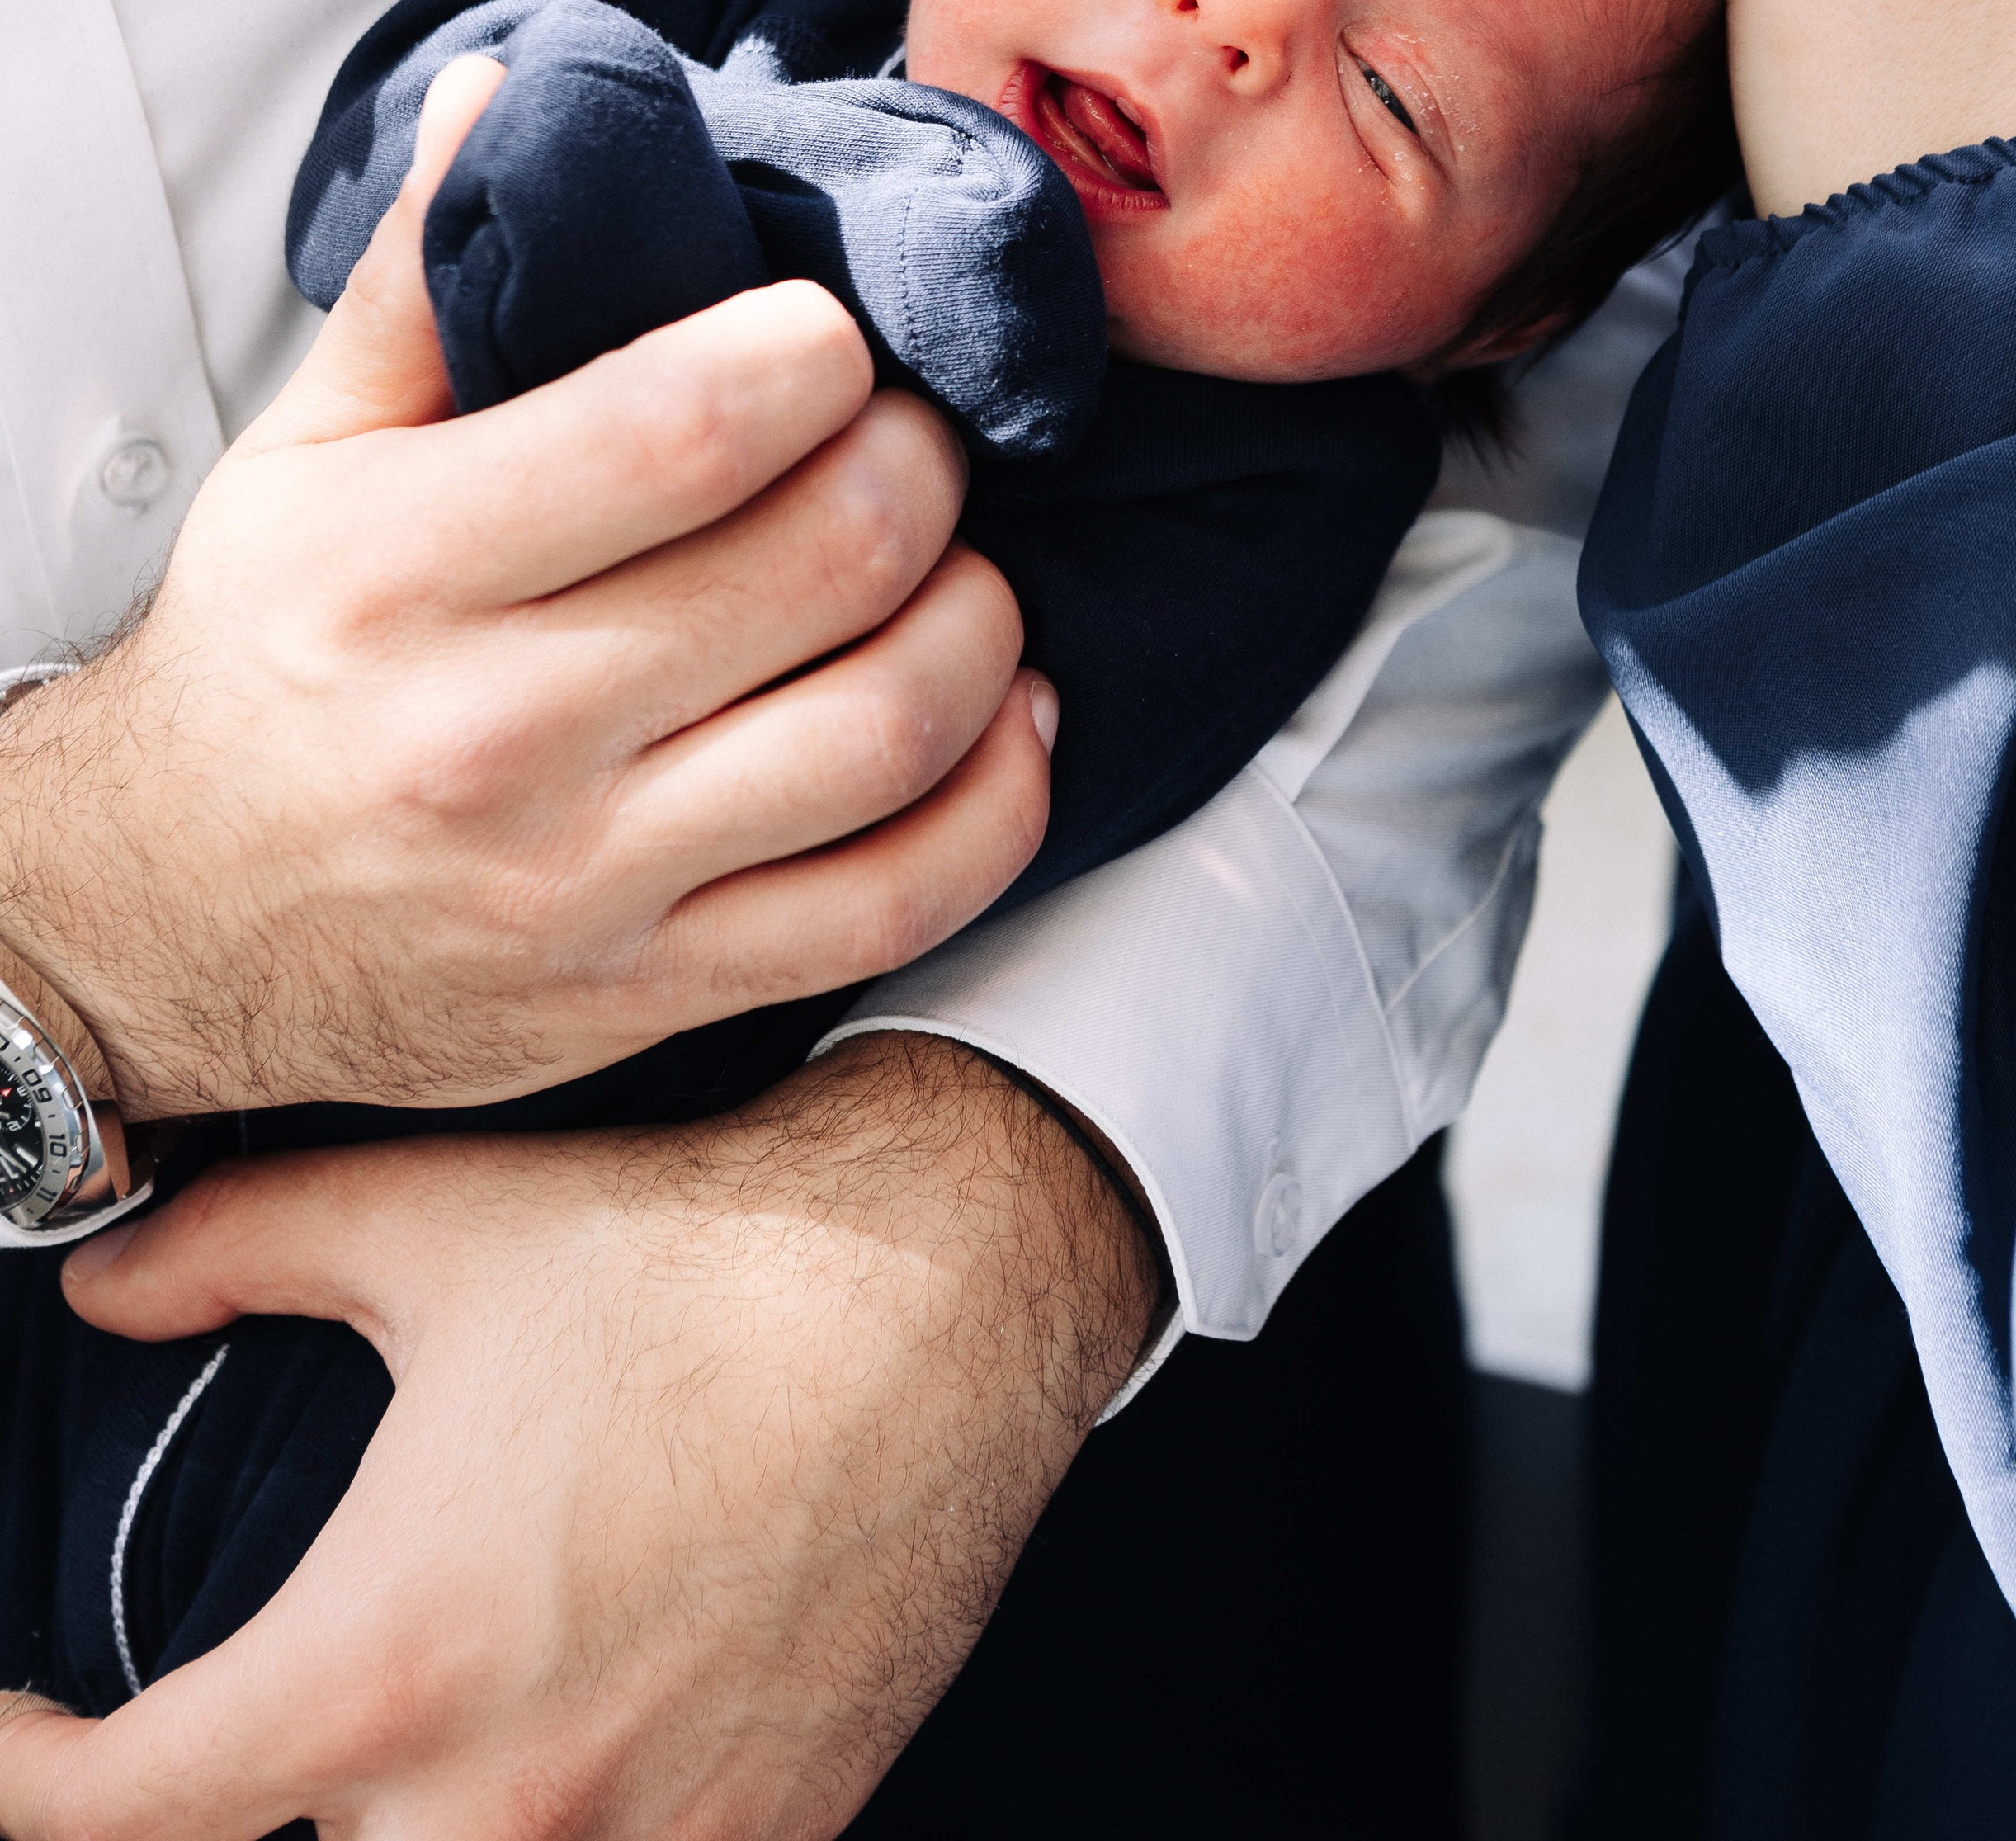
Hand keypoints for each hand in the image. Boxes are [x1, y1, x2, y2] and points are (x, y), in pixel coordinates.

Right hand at [0, 59, 1050, 1116]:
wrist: (168, 922)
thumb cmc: (264, 660)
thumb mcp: (302, 453)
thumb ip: (419, 273)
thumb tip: (517, 91)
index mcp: (408, 565)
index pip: (691, 425)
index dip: (820, 355)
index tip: (830, 339)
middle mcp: (499, 732)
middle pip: (829, 560)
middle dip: (920, 464)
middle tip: (912, 438)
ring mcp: (588, 878)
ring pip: (889, 729)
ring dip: (979, 617)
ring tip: (956, 561)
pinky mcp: (654, 989)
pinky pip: (896, 902)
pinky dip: (997, 796)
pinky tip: (1004, 712)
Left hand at [0, 1035, 1160, 1840]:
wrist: (938, 1284)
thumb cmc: (680, 1254)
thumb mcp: (424, 1222)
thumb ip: (224, 1251)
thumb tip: (101, 1285)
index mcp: (383, 1668)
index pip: (120, 1822)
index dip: (19, 1786)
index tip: (13, 1741)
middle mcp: (501, 1803)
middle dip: (225, 1820)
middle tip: (208, 1752)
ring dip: (384, 1836)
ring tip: (378, 1757)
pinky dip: (550, 1840)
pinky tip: (542, 1773)